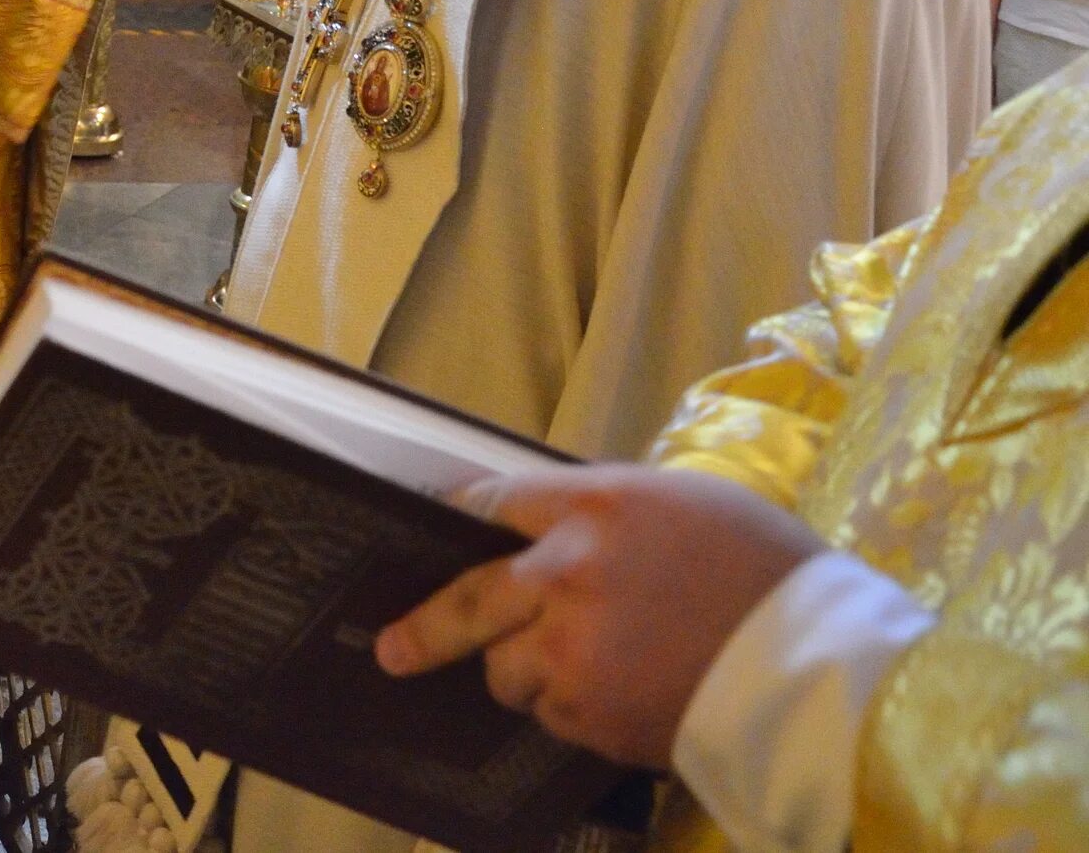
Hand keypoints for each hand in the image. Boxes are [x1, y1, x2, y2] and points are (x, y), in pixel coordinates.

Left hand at [373, 465, 823, 768]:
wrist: (824, 669)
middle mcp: (564, 576)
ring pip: (507, 670)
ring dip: (527, 672)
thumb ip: (603, 512)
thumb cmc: (765, 571)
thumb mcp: (684, 501)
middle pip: (466, 599)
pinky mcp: (591, 715)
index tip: (434, 529)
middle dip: (423, 628)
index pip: (490, 502)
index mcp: (590, 509)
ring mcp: (571, 651)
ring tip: (586, 666)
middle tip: (392, 650)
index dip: (458, 517)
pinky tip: (624, 694)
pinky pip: (553, 714)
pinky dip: (574, 709)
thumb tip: (546, 527)